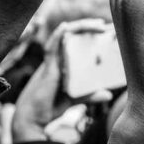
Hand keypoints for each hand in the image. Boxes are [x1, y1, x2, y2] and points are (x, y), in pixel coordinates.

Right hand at [12, 20, 111, 143]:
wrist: (34, 118)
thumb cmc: (51, 106)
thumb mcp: (75, 98)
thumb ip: (90, 95)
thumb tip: (109, 95)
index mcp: (65, 62)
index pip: (78, 41)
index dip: (90, 33)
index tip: (106, 30)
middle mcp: (59, 58)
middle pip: (74, 35)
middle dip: (89, 27)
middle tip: (106, 25)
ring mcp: (52, 60)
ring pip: (65, 36)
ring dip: (81, 27)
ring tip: (98, 24)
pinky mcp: (47, 66)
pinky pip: (51, 47)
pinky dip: (57, 35)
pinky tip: (66, 26)